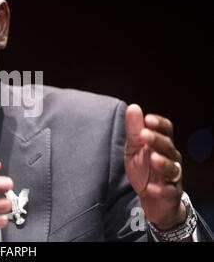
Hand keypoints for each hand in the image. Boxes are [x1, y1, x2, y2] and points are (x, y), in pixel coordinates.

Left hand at [124, 104, 185, 229]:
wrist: (152, 198)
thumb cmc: (144, 169)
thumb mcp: (135, 148)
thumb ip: (134, 130)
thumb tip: (133, 107)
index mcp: (162, 144)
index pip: (166, 130)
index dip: (159, 124)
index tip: (148, 118)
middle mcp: (171, 157)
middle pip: (168, 146)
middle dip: (157, 140)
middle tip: (145, 134)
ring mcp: (172, 176)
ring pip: (171, 168)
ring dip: (162, 163)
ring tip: (152, 158)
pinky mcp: (171, 193)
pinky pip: (167, 191)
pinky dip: (159, 190)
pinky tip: (149, 189)